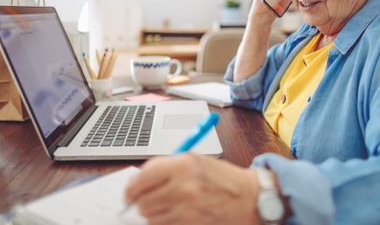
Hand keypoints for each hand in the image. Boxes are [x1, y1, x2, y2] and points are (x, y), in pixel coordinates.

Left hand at [125, 154, 261, 224]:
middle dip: (139, 203)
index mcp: (183, 165)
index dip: (131, 188)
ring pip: (151, 217)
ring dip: (152, 214)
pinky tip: (173, 215)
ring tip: (164, 206)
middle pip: (142, 201)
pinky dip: (163, 223)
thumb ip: (166, 168)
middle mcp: (183, 187)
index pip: (141, 178)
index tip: (129, 192)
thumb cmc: (223, 179)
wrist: (250, 198)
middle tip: (141, 202)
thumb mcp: (195, 161)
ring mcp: (187, 210)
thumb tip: (138, 180)